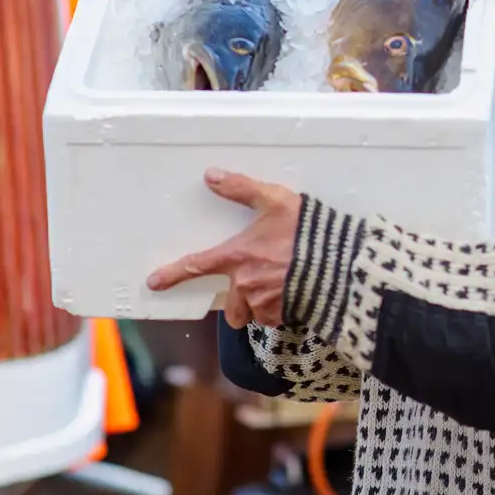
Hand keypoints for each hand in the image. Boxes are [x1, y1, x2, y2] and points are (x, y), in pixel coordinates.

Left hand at [146, 169, 302, 328]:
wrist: (341, 262)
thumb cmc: (307, 231)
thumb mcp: (275, 200)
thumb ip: (242, 189)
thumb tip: (211, 176)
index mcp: (238, 257)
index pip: (196, 267)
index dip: (172, 275)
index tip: (154, 284)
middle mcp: (246, 285)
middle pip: (230, 308)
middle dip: (237, 304)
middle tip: (254, 289)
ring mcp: (266, 304)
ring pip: (253, 314)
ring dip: (260, 307)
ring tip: (279, 290)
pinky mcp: (287, 316)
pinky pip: (275, 319)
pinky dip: (281, 311)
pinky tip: (296, 295)